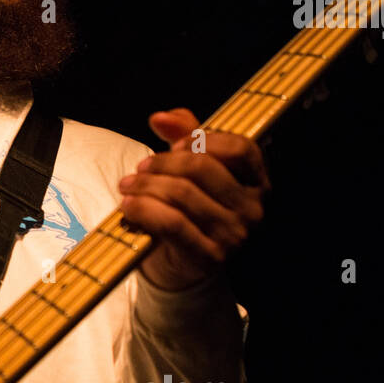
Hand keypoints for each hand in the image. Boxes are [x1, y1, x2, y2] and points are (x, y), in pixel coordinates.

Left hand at [116, 108, 268, 290]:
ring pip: (181, 194)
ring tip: (127, 186)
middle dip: (163, 163)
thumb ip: (184, 135)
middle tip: (140, 168)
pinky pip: (171, 222)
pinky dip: (144, 209)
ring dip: (145, 186)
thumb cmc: (188, 210)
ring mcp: (234, 235)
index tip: (176, 144)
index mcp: (257, 182)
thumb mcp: (191, 169)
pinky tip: (128, 206)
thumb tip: (160, 117)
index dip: (205, 140)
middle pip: (202, 168)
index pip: (241, 149)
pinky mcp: (210, 256)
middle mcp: (252, 209)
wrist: (181, 265)